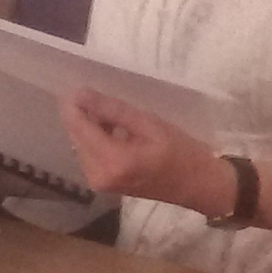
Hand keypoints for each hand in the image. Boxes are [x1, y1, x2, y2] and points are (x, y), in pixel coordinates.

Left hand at [58, 88, 215, 206]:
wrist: (197, 186)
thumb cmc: (182, 153)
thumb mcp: (150, 124)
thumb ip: (113, 111)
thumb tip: (81, 94)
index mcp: (113, 161)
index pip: (78, 127)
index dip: (73, 104)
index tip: (78, 86)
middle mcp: (98, 175)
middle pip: (76, 136)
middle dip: (83, 115)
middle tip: (100, 96)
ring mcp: (99, 182)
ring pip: (81, 144)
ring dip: (91, 127)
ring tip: (114, 114)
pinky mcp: (103, 184)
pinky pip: (90, 154)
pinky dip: (98, 139)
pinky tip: (116, 131)